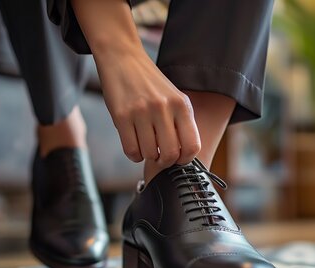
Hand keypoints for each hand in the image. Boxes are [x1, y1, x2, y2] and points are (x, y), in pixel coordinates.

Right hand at [70, 0, 199, 165]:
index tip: (178, 158)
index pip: (192, 146)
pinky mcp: (121, 116)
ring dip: (148, 156)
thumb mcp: (174, 97)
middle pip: (171, 154)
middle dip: (166, 162)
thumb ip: (181, 122)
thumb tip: (183, 155)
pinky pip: (131, 150)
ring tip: (146, 146)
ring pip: (150, 154)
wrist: (123, 58)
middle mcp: (164, 108)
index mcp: (182, 104)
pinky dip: (134, 155)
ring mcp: (142, 112)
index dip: (185, 159)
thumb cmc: (150, 83)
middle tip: (160, 157)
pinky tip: (135, 145)